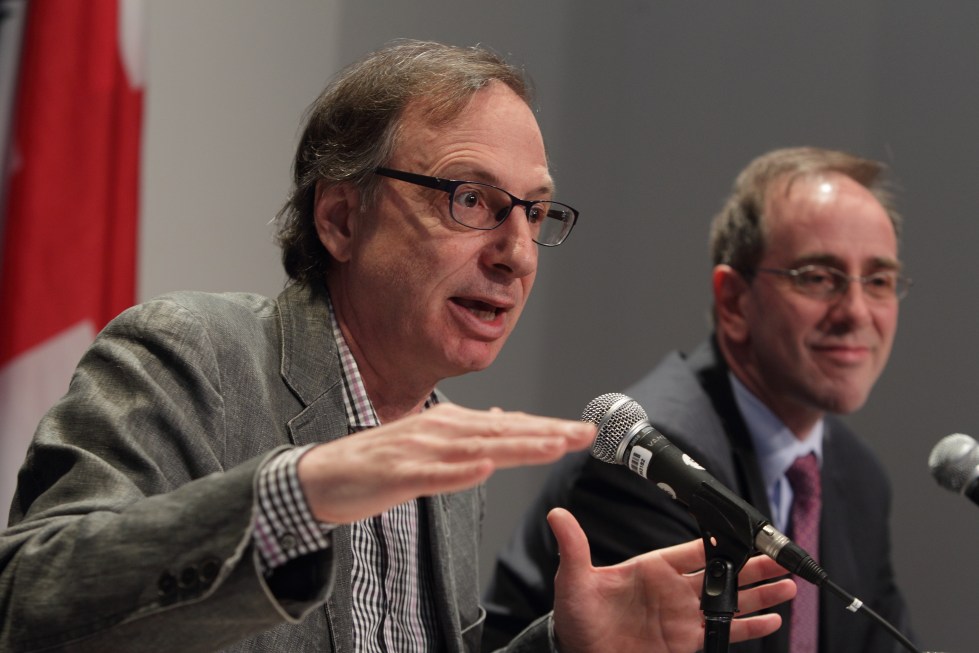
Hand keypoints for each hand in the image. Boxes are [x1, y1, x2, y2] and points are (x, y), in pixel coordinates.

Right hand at [297, 404, 594, 522]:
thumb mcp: (428, 442)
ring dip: (517, 446)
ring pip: (477, 449)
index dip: (547, 427)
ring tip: (552, 446)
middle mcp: (439, 431)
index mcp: (449, 424)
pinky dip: (460, 472)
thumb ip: (467, 432)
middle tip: (585, 434)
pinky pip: (433, 476)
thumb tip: (503, 419)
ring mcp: (418, 451)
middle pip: (502, 432)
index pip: (508, 425)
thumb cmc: (376, 462)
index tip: (583, 431)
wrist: (321, 475)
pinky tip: (485, 469)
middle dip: (546, 432)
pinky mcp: (397, 474)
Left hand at [549, 508, 796, 652]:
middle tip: (783, 558)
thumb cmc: (576, 614)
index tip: (747, 534)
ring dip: (760, 594)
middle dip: (753, 566)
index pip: (696, 550)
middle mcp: (675, 590)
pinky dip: (749, 628)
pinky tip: (772, 621)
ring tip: (789, 586)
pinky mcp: (688, 642)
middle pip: (723, 573)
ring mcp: (684, 616)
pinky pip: (726, 632)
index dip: (722, 542)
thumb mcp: (573, 578)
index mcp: (653, 567)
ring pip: (731, 601)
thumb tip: (556, 513)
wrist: (578, 651)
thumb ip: (574, 547)